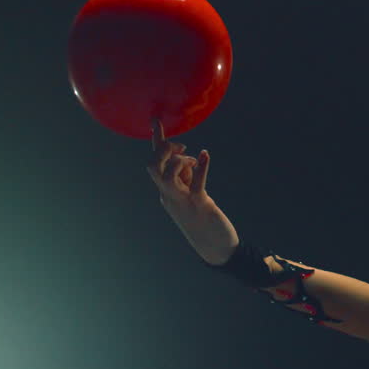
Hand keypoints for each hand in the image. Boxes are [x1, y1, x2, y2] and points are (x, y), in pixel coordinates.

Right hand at [145, 119, 238, 264]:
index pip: (156, 163)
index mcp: (166, 191)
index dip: (156, 140)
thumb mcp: (191, 194)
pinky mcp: (199, 204)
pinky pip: (196, 183)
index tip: (157, 121)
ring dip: (178, 160)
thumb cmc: (203, 219)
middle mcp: (169, 195)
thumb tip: (187, 158)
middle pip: (153, 167)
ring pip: (167, 175)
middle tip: (182, 146)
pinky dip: (201, 167)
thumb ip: (186, 177)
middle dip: (163, 149)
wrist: (215, 248)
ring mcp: (182, 200)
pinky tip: (205, 155)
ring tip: (193, 159)